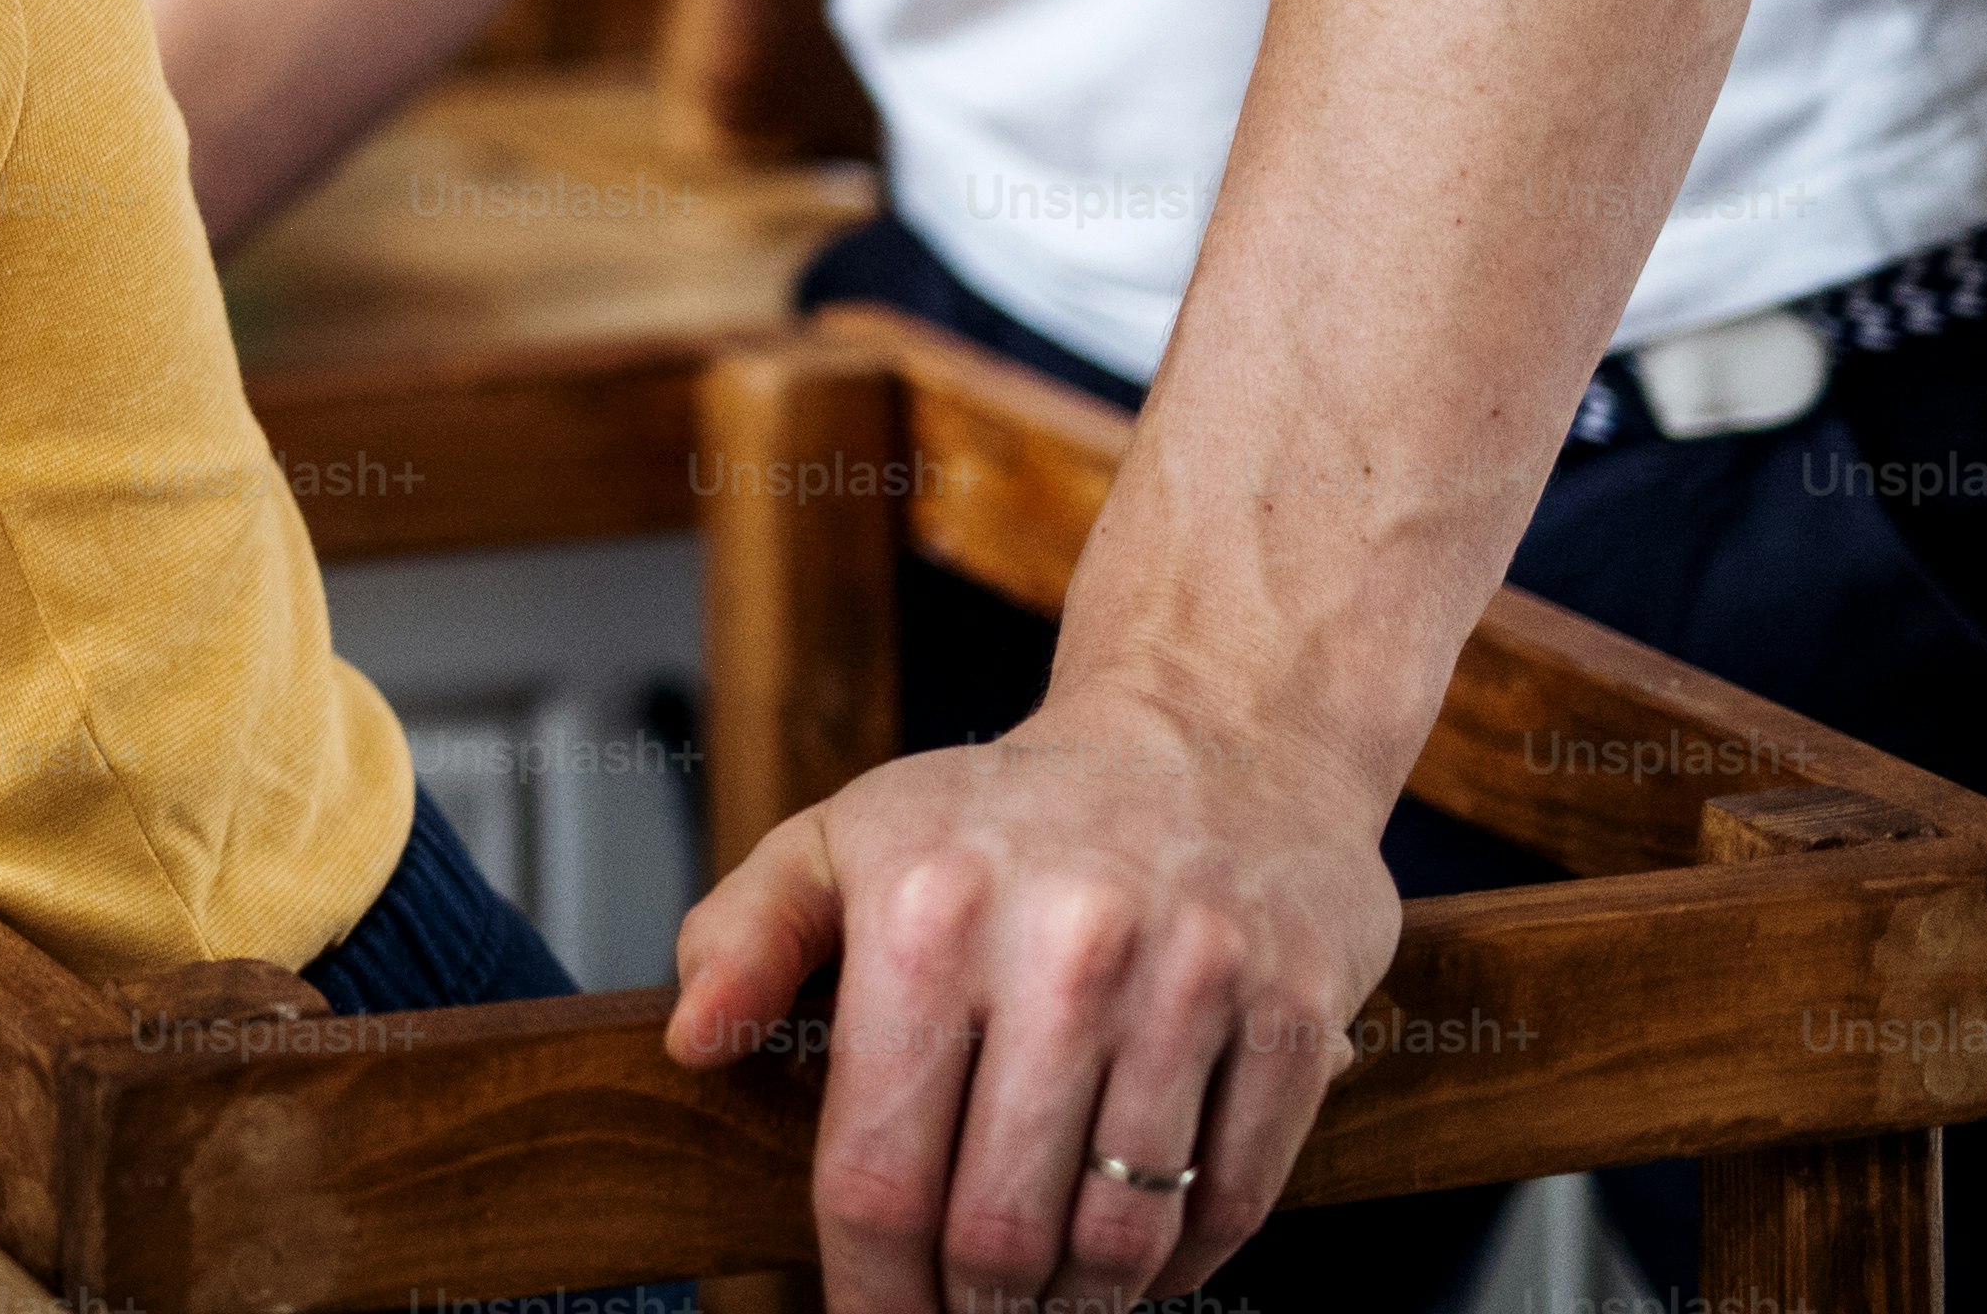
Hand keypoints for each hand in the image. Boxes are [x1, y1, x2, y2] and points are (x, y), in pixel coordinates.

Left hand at [664, 680, 1400, 1312]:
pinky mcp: (1295, 1012)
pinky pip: (1234, 1202)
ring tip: (1047, 1305)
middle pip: (1001, 1232)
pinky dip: (1186, 1265)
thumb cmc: (1008, 815)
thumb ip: (746, 934)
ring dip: (1080, 1306)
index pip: (880, 1172)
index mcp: (927, 909)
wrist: (1216, 731)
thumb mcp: (848, 836)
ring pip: (1123, 1236)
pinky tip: (1144, 1262)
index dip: (871, 1290)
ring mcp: (1192, 980)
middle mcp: (1063, 944)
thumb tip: (691, 1042)